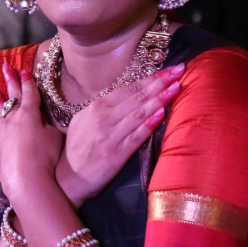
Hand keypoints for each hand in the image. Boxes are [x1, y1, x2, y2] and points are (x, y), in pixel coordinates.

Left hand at [0, 63, 62, 202]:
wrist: (27, 181)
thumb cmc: (46, 158)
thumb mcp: (55, 137)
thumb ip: (51, 125)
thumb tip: (48, 118)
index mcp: (30, 113)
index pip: (30, 92)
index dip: (28, 81)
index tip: (25, 70)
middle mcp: (14, 119)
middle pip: (12, 96)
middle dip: (10, 81)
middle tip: (6, 67)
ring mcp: (3, 133)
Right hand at [56, 63, 184, 206]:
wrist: (68, 177)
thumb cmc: (79, 147)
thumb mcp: (85, 120)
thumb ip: (105, 107)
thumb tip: (128, 93)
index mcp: (97, 106)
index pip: (129, 87)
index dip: (151, 77)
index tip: (170, 69)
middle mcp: (102, 117)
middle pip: (136, 96)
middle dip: (160, 82)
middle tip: (179, 70)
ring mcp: (109, 135)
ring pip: (138, 113)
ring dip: (158, 99)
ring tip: (175, 88)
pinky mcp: (115, 154)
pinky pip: (135, 137)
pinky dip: (148, 124)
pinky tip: (161, 114)